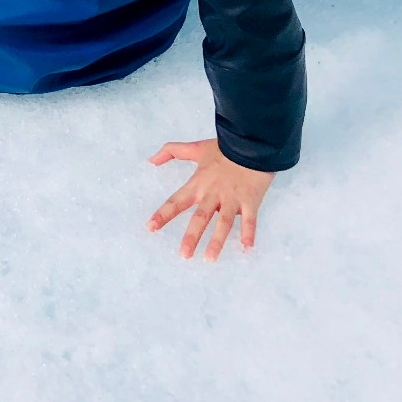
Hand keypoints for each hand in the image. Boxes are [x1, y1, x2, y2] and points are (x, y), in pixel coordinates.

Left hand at [147, 138, 274, 260]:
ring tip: (209, 259)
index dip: (163, 215)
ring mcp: (232, 199)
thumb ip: (172, 152)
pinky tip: (246, 249)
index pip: (176, 202)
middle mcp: (213, 194)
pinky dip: (249, 233)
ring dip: (217, 241)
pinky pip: (250, 220)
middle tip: (184, 255)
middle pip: (200, 218)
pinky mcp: (251, 201)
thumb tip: (150, 160)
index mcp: (198, 184)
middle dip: (191, 237)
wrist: (250, 143)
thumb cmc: (223, 148)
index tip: (150, 228)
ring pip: (223, 223)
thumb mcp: (195, 148)